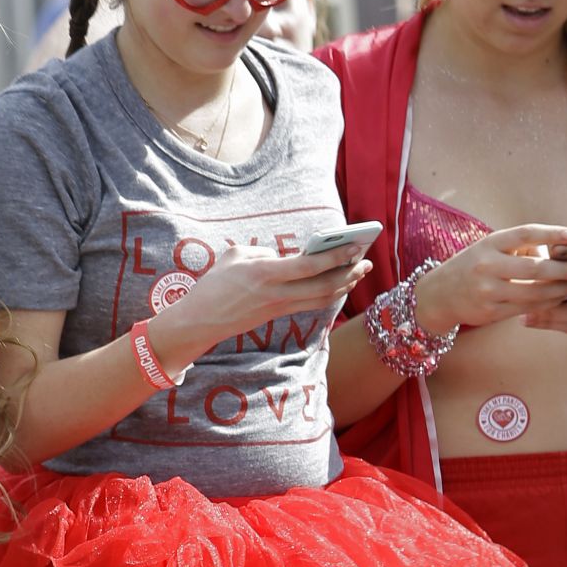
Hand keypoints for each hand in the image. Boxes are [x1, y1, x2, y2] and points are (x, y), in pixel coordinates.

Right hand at [152, 242, 371, 364]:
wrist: (200, 320)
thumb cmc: (214, 284)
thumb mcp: (236, 256)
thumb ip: (264, 253)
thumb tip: (284, 256)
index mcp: (265, 273)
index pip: (309, 266)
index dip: (335, 257)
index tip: (353, 246)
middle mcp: (276, 293)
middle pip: (323, 287)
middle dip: (348, 274)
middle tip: (365, 261)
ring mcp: (278, 307)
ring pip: (320, 299)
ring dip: (343, 286)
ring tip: (358, 272)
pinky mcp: (277, 315)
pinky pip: (310, 304)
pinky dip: (328, 294)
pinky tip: (337, 285)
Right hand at [411, 225, 566, 333]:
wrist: (438, 296)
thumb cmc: (472, 266)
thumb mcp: (489, 249)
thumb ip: (519, 248)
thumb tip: (555, 253)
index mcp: (489, 244)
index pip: (525, 234)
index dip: (552, 233)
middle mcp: (488, 266)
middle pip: (535, 268)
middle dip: (565, 270)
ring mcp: (488, 291)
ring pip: (534, 292)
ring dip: (560, 290)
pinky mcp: (491, 312)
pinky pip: (526, 308)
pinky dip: (546, 303)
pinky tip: (559, 298)